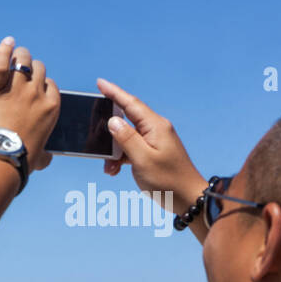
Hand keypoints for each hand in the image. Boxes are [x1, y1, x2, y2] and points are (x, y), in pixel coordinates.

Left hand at [0, 37, 59, 171]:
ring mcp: (16, 89)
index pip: (50, 85)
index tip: (33, 88)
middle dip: (31, 68)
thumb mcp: (40, 159)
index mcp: (51, 108)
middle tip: (22, 70)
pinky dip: (3, 50)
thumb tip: (47, 159)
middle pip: (39, 69)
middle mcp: (36, 94)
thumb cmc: (20, 161)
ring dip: (20, 56)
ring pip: (23, 61)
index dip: (41, 84)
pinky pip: (1, 64)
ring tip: (15, 54)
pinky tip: (6, 42)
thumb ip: (46, 155)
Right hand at [96, 78, 206, 210]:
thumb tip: (113, 121)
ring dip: (113, 151)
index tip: (100, 83)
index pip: (131, 104)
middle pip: (126, 120)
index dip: (114, 93)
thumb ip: (126, 138)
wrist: (187, 198)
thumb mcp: (142, 160)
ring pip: (125, 137)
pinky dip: (120, 158)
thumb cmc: (168, 180)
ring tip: (108, 167)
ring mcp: (154, 141)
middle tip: (93, 135)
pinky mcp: (152, 153)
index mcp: (155, 127)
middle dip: (108, 130)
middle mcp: (156, 130)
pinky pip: (130, 149)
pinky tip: (115, 170)